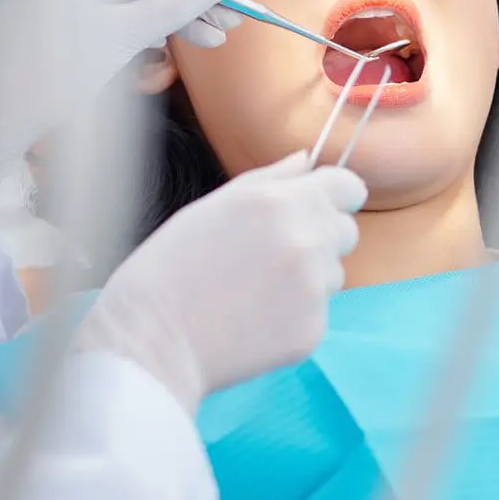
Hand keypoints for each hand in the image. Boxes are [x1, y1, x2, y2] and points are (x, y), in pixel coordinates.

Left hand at [0, 0, 255, 189]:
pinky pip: (119, 20)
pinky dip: (150, 33)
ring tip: (216, 39)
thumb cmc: (45, 79)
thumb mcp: (121, 38)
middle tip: (237, 19)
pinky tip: (175, 50)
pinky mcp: (66, 27)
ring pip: (138, 0)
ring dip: (178, 18)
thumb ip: (175, 6)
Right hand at [74, 154, 366, 408]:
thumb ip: (268, 179)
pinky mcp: (313, 329)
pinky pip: (318, 314)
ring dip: (307, 279)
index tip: (323, 207)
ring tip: (252, 291)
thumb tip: (306, 160)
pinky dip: (294, 316)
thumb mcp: (211, 206)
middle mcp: (306, 240)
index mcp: (281, 202)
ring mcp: (313, 288)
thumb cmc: (170, 268)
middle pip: (345, 231)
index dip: (336, 197)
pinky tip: (252, 320)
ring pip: (333, 275)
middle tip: (270, 257)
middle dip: (320, 239)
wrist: (151, 340)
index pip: (347, 187)